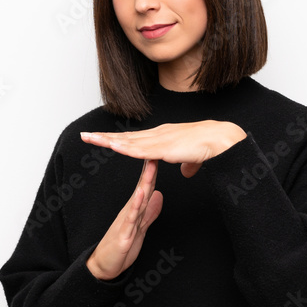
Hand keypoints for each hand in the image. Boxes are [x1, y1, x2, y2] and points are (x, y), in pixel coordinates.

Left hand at [80, 120, 245, 177]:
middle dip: (104, 137)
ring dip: (107, 140)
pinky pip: (139, 148)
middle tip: (85, 136)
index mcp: (163, 137)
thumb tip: (185, 172)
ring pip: (127, 140)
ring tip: (89, 139)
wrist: (221, 139)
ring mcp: (159, 139)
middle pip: (125, 136)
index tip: (103, 139)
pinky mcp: (164, 147)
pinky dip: (124, 147)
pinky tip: (112, 146)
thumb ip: (186, 163)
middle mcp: (157, 135)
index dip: (118, 138)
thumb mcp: (192, 157)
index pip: (135, 138)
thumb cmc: (210, 146)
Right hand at [86, 159, 163, 280]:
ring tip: (151, 165)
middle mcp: (130, 211)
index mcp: (135, 209)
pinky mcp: (124, 234)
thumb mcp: (140, 227)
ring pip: (138, 198)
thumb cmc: (122, 246)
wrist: (105, 265)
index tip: (161, 152)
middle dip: (151, 169)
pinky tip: (141, 193)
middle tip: (157, 149)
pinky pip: (131, 217)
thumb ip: (150, 211)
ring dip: (144, 181)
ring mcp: (126, 221)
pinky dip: (136, 205)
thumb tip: (159, 195)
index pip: (146, 186)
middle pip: (143, 187)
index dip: (154, 170)